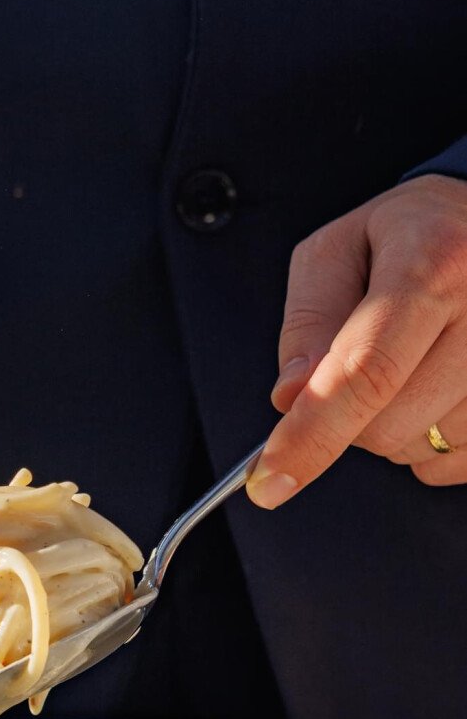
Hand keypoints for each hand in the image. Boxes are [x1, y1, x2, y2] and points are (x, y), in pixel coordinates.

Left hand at [248, 175, 466, 506]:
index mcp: (435, 262)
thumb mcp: (336, 252)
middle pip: (389, 424)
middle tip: (355, 371)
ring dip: (393, 430)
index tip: (269, 481)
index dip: (313, 433)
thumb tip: (291, 398)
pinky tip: (436, 392)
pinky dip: (429, 447)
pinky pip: (457, 465)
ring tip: (410, 365)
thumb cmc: (408, 237)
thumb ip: (308, 323)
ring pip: (424, 450)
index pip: (367, 370)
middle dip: (346, 421)